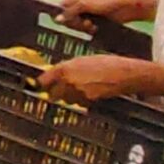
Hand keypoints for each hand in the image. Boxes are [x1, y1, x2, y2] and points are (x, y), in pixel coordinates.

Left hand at [36, 53, 153, 104]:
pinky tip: (89, 92)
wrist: (124, 73)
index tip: (40, 86)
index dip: (41, 84)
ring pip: (66, 100)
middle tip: (59, 90)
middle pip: (53, 95)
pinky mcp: (88, 101)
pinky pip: (79, 103)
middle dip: (55, 93)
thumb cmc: (105, 63)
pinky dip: (81, 100)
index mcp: (64, 68)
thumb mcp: (81, 60)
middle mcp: (68, 81)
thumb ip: (66, 68)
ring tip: (80, 89)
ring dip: (69, 97)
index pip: (43, 80)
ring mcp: (78, 92)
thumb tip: (56, 76)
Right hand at [58, 0, 152, 27]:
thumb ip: (71, 11)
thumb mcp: (85, 5)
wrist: (127, 8)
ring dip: (83, 27)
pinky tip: (96, 28)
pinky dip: (90, 30)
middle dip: (75, 23)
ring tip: (92, 25)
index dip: (61, 15)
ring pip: (77, 26)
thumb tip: (57, 19)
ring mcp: (88, 15)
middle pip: (68, 19)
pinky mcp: (95, 23)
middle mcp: (80, 7)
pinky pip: (86, 30)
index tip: (63, 21)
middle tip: (84, 22)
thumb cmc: (106, 1)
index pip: (61, 8)